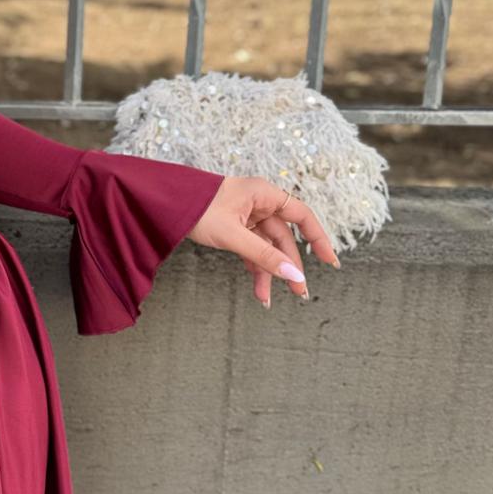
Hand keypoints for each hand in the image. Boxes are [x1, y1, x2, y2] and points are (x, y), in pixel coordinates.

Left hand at [185, 175, 340, 307]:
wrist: (163, 202)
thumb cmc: (197, 207)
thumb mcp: (232, 234)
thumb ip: (264, 255)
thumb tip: (293, 275)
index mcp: (264, 193)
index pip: (301, 216)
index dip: (317, 238)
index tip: (329, 261)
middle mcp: (258, 202)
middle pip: (283, 237)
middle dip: (288, 266)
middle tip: (298, 293)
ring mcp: (246, 215)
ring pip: (266, 247)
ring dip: (268, 272)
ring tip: (267, 299)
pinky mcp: (233, 227)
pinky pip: (251, 249)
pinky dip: (254, 267)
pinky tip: (258, 288)